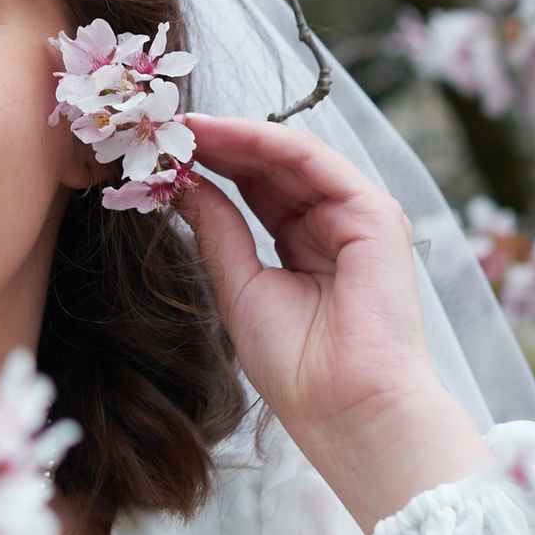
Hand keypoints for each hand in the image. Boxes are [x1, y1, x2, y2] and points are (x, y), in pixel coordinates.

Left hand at [178, 115, 491, 530]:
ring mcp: (358, 217)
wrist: (346, 410)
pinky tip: (223, 134)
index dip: (211, 166)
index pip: (255, 191)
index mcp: (306, 248)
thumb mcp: (239, 289)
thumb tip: (183, 184)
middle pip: (271, 168)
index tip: (160, 150)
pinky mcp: (374, 214)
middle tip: (164, 124)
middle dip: (218, 143)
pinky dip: (267, 142)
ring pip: (290, 156)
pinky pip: (314, 162)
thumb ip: (218, 232)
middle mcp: (334, 226)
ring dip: (235, 136)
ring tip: (183, 123)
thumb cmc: (298, 370)